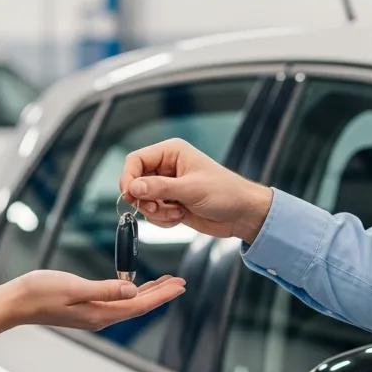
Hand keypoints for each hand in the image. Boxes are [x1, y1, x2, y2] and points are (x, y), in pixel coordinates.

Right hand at [5, 270, 185, 332]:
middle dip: (161, 294)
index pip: (139, 305)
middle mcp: (100, 317)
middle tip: (180, 282)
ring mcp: (93, 314)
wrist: (15, 302)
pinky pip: (116, 301)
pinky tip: (134, 286)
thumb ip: (105, 289)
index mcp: (100, 314)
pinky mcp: (86, 309)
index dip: (162, 295)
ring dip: (148, 292)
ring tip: (165, 283)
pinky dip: (131, 292)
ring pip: (129, 303)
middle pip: (138, 305)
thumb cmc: (40, 292)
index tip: (180, 285)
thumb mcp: (74, 287)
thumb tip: (133, 290)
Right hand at [120, 138, 272, 241]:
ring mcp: (167, 187)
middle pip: (135, 182)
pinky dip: (162, 219)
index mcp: (171, 152)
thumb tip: (133, 188)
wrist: (242, 214)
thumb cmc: (226, 193)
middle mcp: (166, 168)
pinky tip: (180, 216)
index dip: (129, 177)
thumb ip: (160, 188)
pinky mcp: (170, 203)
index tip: (130, 195)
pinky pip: (152, 213)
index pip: (136, 160)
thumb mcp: (191, 189)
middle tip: (157, 207)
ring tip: (177, 212)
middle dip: (145, 199)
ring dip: (156, 211)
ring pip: (142, 200)